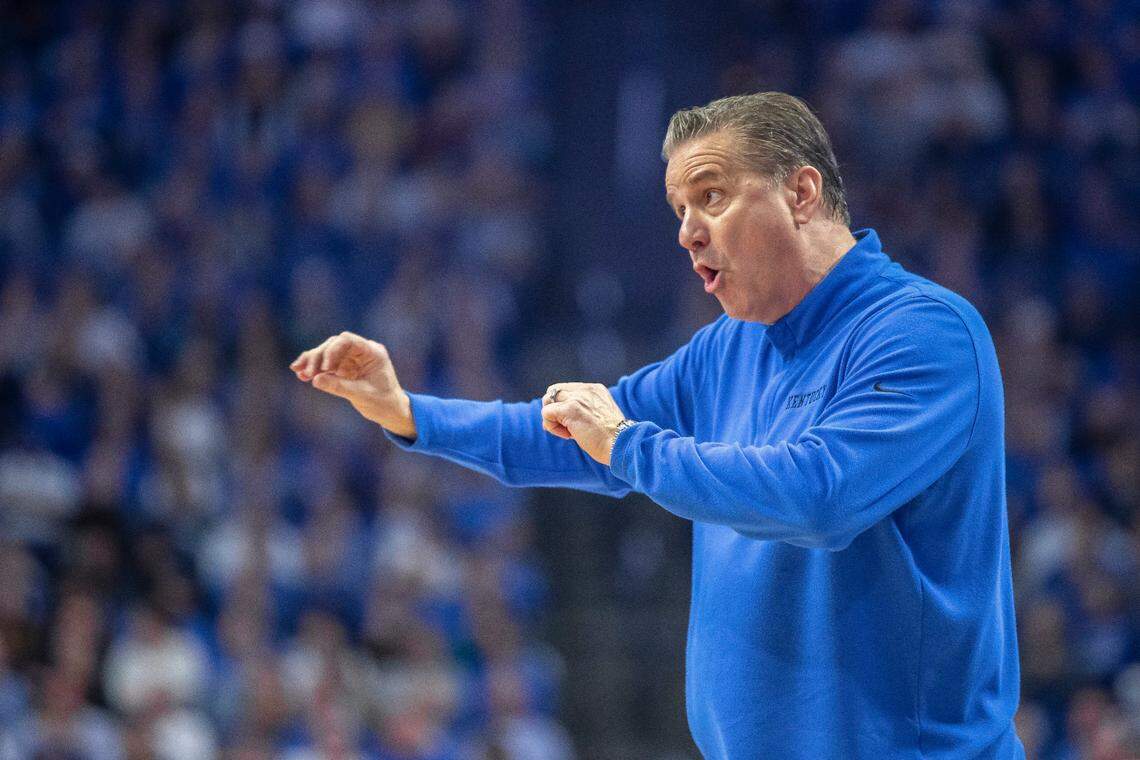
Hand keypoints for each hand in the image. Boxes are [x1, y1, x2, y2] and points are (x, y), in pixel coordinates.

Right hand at [290, 332, 416, 438]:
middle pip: (334, 345)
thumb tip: (315, 379)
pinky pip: (327, 365)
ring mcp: (353, 359)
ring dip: (312, 362)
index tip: (325, 367)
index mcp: (373, 352)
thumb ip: (339, 386)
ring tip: (298, 372)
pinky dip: (315, 370)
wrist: (391, 412)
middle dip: (318, 357)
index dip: (332, 350)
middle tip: (306, 372)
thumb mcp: (362, 395)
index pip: (347, 340)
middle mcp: (362, 352)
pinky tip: (302, 375)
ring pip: (328, 354)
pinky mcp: (345, 368)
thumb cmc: (383, 403)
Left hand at [540, 382, 626, 464]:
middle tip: (567, 428)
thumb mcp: (601, 416)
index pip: (566, 390)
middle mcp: (585, 390)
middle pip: (553, 392)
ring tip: (568, 433)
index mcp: (594, 389)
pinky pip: (546, 413)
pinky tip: (568, 435)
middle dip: (555, 411)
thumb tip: (564, 418)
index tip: (574, 423)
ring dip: (553, 420)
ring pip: (548, 401)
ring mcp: (577, 398)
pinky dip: (551, 427)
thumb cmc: (613, 438)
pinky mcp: (569, 409)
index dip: (563, 406)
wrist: (621, 443)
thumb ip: (586, 410)